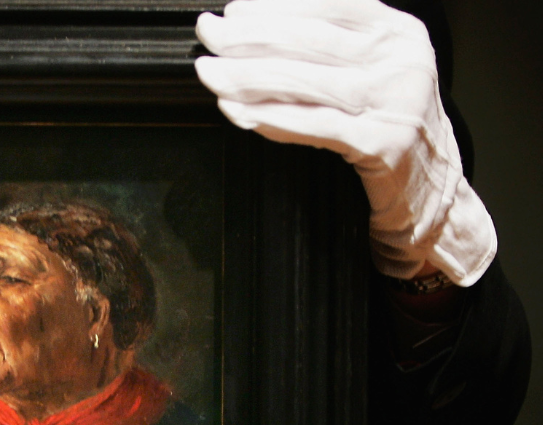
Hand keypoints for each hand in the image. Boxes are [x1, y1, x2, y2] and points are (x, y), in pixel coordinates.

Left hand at [195, 0, 495, 285]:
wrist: (433, 187)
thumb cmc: (391, 125)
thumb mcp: (374, 70)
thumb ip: (330, 47)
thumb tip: (256, 30)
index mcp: (396, 30)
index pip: (327, 5)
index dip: (274, 6)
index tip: (233, 12)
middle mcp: (399, 58)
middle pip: (309, 39)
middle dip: (249, 37)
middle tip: (208, 35)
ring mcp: (394, 100)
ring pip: (306, 80)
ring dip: (248, 75)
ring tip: (211, 72)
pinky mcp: (381, 143)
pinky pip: (313, 126)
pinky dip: (270, 117)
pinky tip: (238, 111)